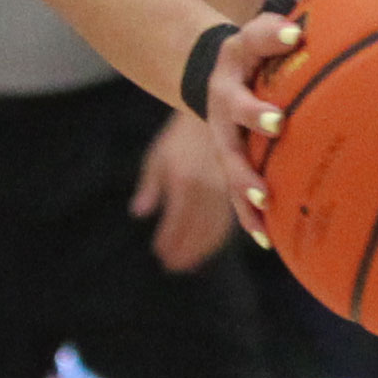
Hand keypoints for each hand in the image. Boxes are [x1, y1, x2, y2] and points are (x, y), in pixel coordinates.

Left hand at [131, 110, 235, 273]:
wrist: (218, 111)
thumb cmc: (182, 134)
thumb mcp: (160, 155)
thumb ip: (150, 185)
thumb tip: (139, 213)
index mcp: (184, 181)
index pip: (175, 222)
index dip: (168, 242)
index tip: (160, 256)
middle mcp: (206, 189)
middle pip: (195, 231)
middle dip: (183, 251)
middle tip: (172, 267)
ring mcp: (225, 191)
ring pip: (214, 230)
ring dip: (200, 250)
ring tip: (187, 265)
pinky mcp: (238, 190)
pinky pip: (228, 222)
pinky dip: (217, 239)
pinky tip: (207, 248)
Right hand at [190, 0, 362, 250]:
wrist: (210, 72)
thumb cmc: (264, 41)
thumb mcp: (282, 8)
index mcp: (244, 49)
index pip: (256, 35)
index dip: (273, 34)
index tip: (294, 33)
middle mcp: (228, 91)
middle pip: (236, 103)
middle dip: (254, 112)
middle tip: (277, 121)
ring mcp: (222, 128)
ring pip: (229, 154)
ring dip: (244, 175)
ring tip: (263, 195)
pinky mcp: (226, 156)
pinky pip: (234, 189)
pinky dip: (248, 213)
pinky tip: (267, 237)